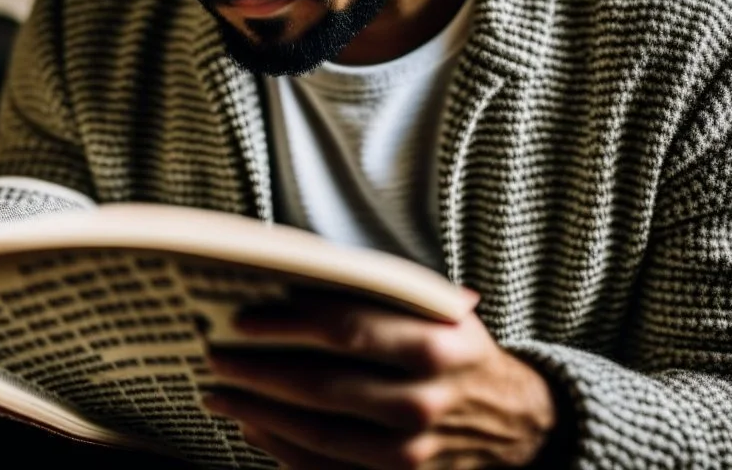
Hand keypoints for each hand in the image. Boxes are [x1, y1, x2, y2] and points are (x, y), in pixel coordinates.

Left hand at [201, 291, 558, 468]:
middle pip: (323, 387)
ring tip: (220, 394)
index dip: (287, 325)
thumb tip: (295, 278)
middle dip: (259, 372)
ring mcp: (413, 452)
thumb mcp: (436, 310)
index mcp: (435, 346)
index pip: (347, 330)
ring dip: (260, 414)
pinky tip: (254, 428)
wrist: (516, 421)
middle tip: (215, 357)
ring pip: (319, 435)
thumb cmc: (458, 350)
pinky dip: (284, 451)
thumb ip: (377, 295)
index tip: (240, 319)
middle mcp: (424, 402)